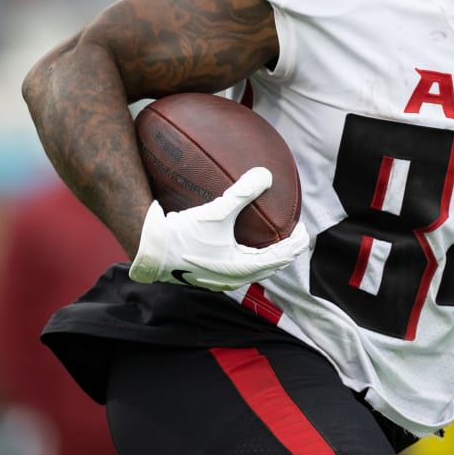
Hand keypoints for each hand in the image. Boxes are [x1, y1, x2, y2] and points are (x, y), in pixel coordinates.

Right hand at [128, 167, 309, 290]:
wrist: (150, 251)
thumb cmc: (183, 235)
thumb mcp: (216, 212)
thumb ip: (242, 193)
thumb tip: (266, 174)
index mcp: (241, 268)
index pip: (281, 258)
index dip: (296, 244)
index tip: (303, 229)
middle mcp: (233, 279)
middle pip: (269, 267)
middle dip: (283, 251)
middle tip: (291, 233)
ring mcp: (219, 280)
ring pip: (252, 270)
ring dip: (265, 255)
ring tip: (269, 238)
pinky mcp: (207, 275)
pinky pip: (236, 267)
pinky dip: (246, 255)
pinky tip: (236, 239)